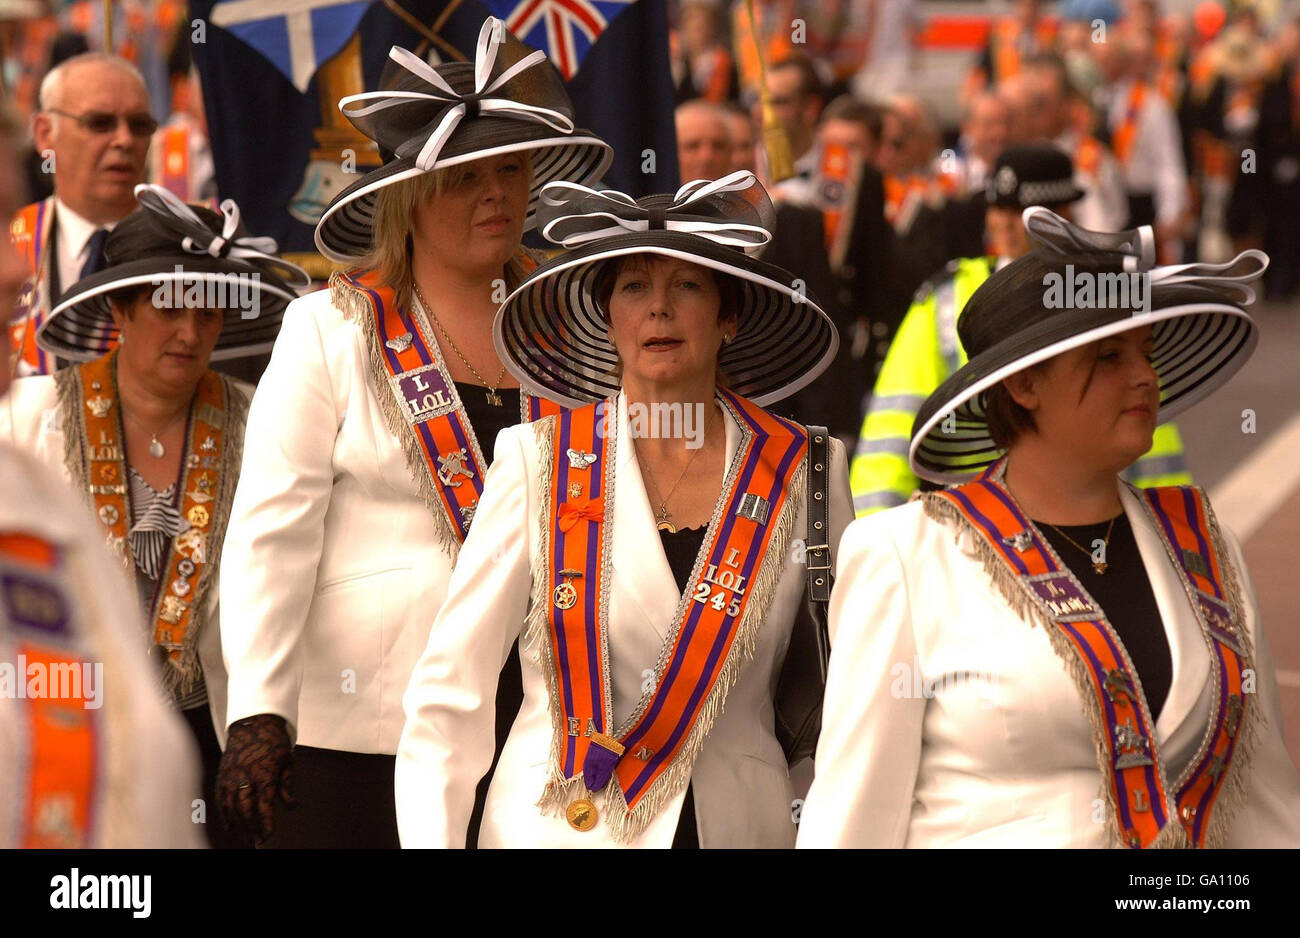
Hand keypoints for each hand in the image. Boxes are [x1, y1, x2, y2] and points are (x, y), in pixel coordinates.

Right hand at [217, 713, 293, 844]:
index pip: (265, 804)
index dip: (266, 822)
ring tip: (243, 837)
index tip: (268, 835)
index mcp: (265, 774)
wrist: (253, 723)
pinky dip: (223, 813)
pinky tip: (229, 825)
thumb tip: (292, 806)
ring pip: (230, 806)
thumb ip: (287, 785)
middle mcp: (246, 776)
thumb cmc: (274, 742)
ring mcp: (232, 776)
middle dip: (250, 828)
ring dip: (237, 824)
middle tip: (255, 841)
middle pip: (245, 809)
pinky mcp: (223, 774)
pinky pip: (220, 798)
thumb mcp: (287, 761)